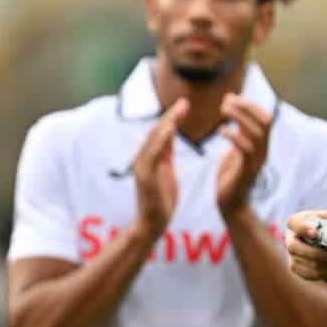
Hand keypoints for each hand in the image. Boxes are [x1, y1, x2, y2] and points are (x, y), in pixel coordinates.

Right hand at [131, 98, 186, 235]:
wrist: (152, 224)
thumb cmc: (161, 202)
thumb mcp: (167, 173)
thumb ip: (166, 156)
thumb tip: (170, 138)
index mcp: (150, 158)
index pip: (161, 133)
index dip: (172, 118)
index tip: (185, 105)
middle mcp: (142, 159)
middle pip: (157, 131)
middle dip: (171, 116)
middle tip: (185, 102)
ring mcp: (142, 166)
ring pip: (154, 138)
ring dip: (168, 122)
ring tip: (180, 109)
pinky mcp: (144, 175)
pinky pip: (153, 152)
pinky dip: (162, 138)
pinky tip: (172, 128)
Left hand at [215, 95, 271, 213]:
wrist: (230, 205)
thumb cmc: (230, 177)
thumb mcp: (235, 151)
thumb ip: (239, 134)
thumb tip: (236, 114)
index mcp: (261, 145)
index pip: (265, 118)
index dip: (250, 105)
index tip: (231, 97)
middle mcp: (263, 151)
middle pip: (265, 121)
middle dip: (248, 107)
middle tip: (226, 100)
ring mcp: (257, 161)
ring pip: (258, 133)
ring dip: (240, 117)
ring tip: (223, 109)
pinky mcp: (247, 171)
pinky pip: (246, 150)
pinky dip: (235, 137)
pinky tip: (221, 131)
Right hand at [284, 202, 326, 280]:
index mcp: (300, 221)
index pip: (293, 223)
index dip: (302, 228)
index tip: (315, 233)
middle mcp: (292, 238)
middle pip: (293, 247)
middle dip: (312, 252)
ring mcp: (293, 254)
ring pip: (301, 263)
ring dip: (320, 264)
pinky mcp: (299, 268)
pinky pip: (306, 274)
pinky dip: (321, 273)